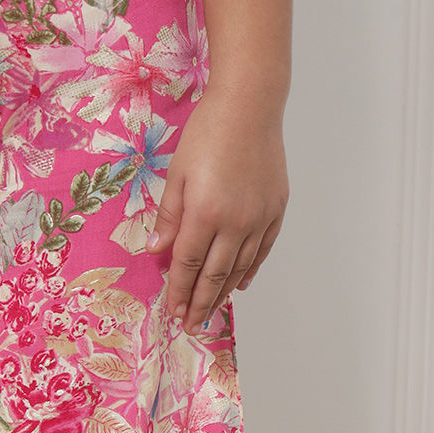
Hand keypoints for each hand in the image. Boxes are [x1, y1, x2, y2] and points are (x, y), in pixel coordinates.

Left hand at [146, 89, 288, 334]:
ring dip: (223, 292)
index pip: (187, 265)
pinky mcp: (276, 210)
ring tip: (211, 310)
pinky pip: (262, 250)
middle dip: (200, 303)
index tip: (173, 312)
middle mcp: (235, 222)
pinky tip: (239, 283)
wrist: (250, 106)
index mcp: (205, 214)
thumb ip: (168, 216)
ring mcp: (259, 218)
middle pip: (214, 274)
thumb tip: (157, 251)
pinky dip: (250, 270)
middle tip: (191, 325)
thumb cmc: (207, 134)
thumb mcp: (176, 174)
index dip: (179, 292)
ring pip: (240, 268)